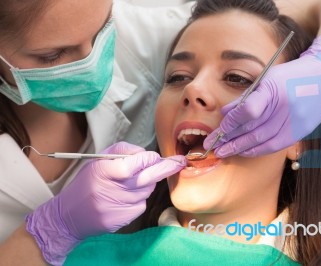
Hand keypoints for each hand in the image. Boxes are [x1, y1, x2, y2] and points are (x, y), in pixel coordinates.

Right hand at [25, 142, 185, 264]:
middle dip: (166, 168)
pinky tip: (126, 197)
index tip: (155, 156)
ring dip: (147, 183)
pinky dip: (139, 198)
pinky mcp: (123, 219)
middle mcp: (110, 189)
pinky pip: (141, 204)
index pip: (134, 164)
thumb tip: (147, 154)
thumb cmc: (87, 183)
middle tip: (179, 162)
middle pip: (148, 178)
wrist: (69, 216)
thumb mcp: (98, 160)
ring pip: (147, 191)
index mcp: (102, 171)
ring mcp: (118, 206)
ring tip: (131, 182)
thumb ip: (123, 152)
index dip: (149, 159)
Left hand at [204, 36, 320, 156]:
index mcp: (275, 89)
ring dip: (241, 149)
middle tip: (213, 147)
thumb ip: (246, 97)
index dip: (231, 123)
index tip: (218, 130)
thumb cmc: (292, 75)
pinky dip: (257, 150)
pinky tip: (244, 152)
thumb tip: (224, 113)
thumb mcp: (267, 78)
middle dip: (230, 140)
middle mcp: (286, 107)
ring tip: (224, 152)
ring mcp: (295, 121)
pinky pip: (275, 146)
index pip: (248, 111)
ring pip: (263, 141)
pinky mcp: (301, 131)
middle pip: (253, 129)